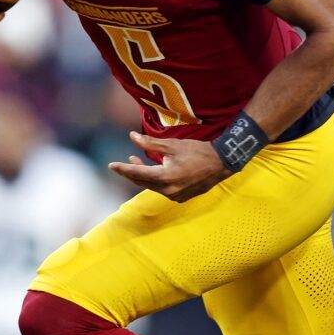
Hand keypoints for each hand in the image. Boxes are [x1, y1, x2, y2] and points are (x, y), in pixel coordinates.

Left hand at [110, 131, 227, 201]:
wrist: (222, 162)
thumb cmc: (197, 151)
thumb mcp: (172, 145)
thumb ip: (150, 143)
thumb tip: (131, 137)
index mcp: (164, 177)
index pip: (136, 174)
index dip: (122, 169)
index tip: (111, 165)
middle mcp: (168, 190)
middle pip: (142, 182)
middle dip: (131, 172)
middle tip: (124, 162)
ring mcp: (176, 196)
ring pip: (152, 187)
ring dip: (144, 176)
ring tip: (138, 162)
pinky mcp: (182, 197)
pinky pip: (163, 190)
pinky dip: (156, 181)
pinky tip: (156, 171)